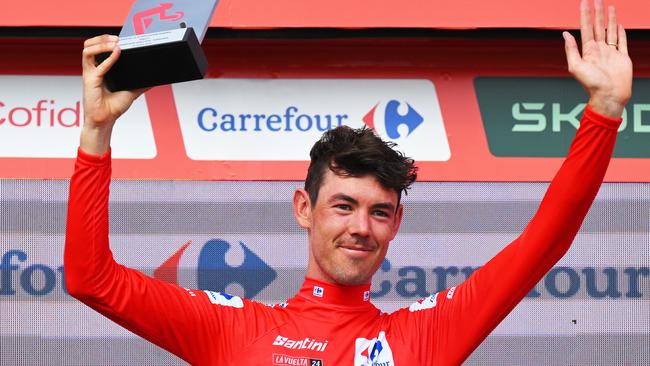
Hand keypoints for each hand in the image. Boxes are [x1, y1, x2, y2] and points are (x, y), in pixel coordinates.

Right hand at [80, 35, 147, 153]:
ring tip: (115, 43)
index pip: (98, 47)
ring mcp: (90, 73)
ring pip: (87, 50)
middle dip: (102, 38)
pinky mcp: (90, 81)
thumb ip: (141, 84)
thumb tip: (155, 79)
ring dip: (101, 44)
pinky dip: (108, 58)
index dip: (107, 39)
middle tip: (117, 38)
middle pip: (89, 45)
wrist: (105, 121)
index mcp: (100, 68)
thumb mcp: (132, 92)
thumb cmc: (113, 107)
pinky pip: (97, 66)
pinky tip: (117, 53)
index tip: (122, 37)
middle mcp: (93, 69)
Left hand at [563, 0, 632, 117]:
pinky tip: (618, 24)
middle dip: (597, 12)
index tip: (584, 2)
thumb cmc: (592, 85)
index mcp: (588, 51)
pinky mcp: (622, 57)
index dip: (585, 15)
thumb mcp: (576, 67)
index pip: (586, 28)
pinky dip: (620, 32)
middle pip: (598, 26)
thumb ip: (571, 50)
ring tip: (609, 6)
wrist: (610, 96)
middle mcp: (599, 50)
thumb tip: (565, 34)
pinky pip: (621, 41)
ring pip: (610, 31)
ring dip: (609, 18)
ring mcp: (611, 53)